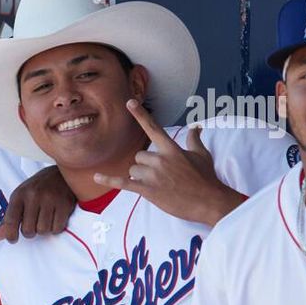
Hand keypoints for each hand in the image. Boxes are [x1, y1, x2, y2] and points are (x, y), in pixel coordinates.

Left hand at [0, 165, 75, 241]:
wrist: (61, 172)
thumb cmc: (36, 190)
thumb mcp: (19, 200)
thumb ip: (6, 221)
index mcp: (18, 195)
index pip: (10, 222)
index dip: (10, 235)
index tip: (13, 239)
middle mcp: (33, 196)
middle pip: (28, 231)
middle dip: (31, 231)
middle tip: (34, 221)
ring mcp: (50, 199)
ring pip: (43, 231)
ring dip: (44, 229)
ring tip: (46, 217)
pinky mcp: (65, 204)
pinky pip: (57, 229)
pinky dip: (56, 227)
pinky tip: (56, 216)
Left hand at [93, 102, 244, 225]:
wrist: (209, 202)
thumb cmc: (206, 178)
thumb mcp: (202, 155)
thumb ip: (194, 140)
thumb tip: (196, 127)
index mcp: (172, 149)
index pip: (153, 128)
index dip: (140, 114)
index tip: (129, 102)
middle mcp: (160, 159)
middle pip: (139, 156)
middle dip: (146, 166)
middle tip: (162, 176)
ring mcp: (153, 175)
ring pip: (133, 170)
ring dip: (141, 177)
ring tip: (159, 185)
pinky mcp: (147, 190)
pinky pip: (123, 183)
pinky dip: (109, 180)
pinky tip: (96, 176)